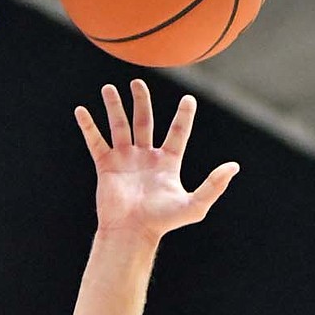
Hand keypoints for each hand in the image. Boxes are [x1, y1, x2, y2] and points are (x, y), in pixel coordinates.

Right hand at [76, 79, 238, 245]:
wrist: (131, 232)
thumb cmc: (162, 221)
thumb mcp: (194, 205)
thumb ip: (213, 185)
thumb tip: (234, 166)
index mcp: (167, 162)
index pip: (178, 132)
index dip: (184, 116)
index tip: (188, 99)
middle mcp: (145, 157)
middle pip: (144, 121)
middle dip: (141, 101)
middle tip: (137, 82)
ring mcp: (125, 160)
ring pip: (119, 127)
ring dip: (114, 107)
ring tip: (109, 88)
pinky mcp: (106, 166)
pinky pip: (96, 142)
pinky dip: (88, 126)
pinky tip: (81, 110)